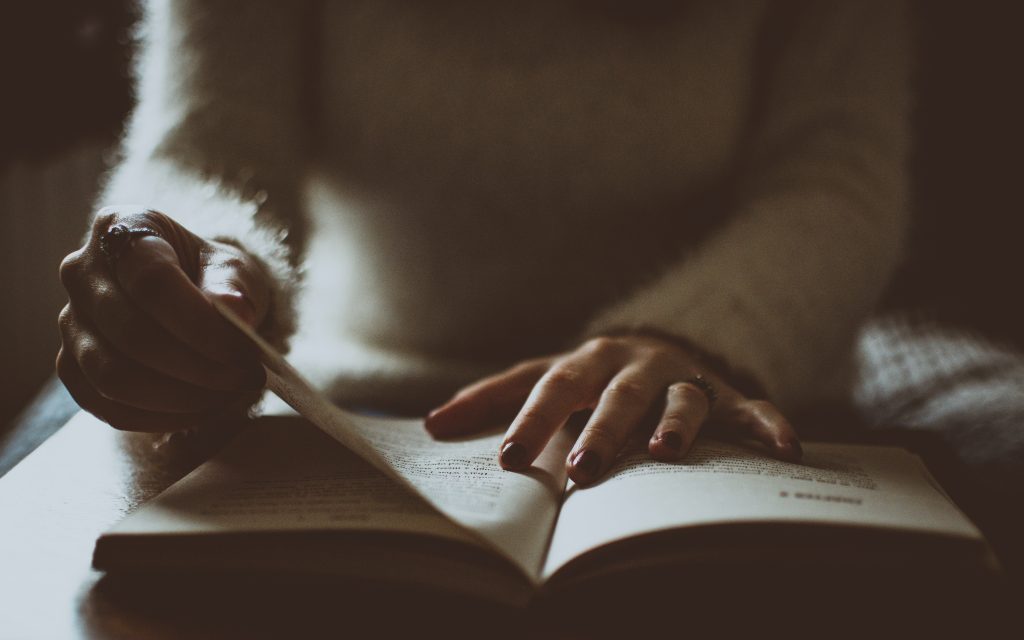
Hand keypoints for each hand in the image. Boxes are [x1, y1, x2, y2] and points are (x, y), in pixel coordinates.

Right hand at [57, 207, 270, 431]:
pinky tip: (201, 410)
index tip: (245, 353)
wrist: (192, 296)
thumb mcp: (235, 270)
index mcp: (124, 228)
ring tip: (229, 395)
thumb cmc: (213, 277)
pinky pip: (108, 407)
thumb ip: (234, 287)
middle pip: (132, 334)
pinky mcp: (72, 366)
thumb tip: (234, 311)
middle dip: (198, 368)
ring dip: (180, 398)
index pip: (152, 281)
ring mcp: (70, 321)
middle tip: (246, 379)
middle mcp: (82, 271)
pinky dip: (159, 418)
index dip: (201, 325)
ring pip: (113, 377)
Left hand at [425, 334, 800, 485]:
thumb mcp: (544, 378)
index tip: (508, 459)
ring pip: (682, 397)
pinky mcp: (726, 394)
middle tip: (582, 473)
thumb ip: (494, 399)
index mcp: (587, 361)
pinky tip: (785, 450)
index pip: (554, 386)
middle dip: (601, 432)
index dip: (531, 419)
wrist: (662, 344)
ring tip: (666, 452)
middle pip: (617, 396)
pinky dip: (769, 425)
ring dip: (676, 423)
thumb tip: (429, 424)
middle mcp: (636, 364)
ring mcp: (684, 377)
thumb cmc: (591, 375)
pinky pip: (752, 408)